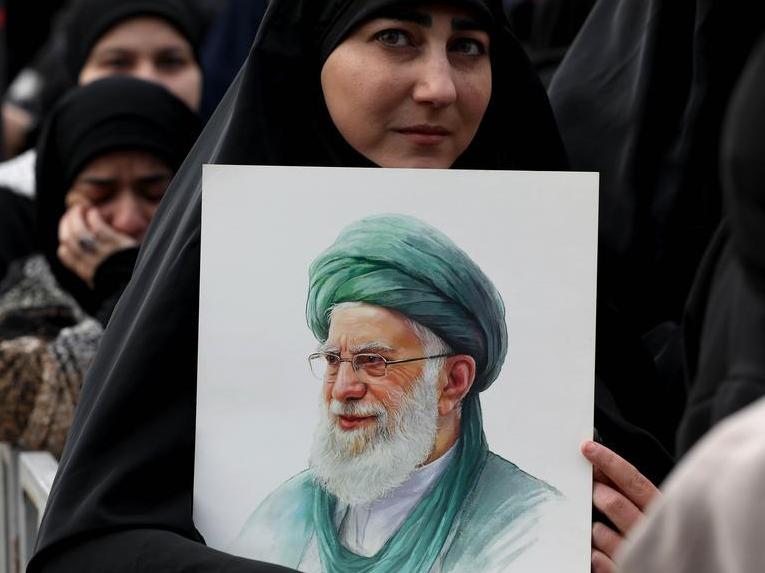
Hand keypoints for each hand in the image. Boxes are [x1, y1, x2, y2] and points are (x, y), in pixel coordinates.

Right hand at [58, 205, 136, 285]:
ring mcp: (102, 253)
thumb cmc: (127, 281)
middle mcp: (90, 263)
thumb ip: (94, 271)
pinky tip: (94, 211)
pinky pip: (98, 227)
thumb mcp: (104, 281)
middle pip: (68, 239)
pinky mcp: (116, 244)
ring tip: (79, 208)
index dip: (63, 241)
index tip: (68, 233)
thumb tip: (85, 262)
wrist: (143, 284)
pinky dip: (93, 217)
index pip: (64, 254)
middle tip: (71, 213)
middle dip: (66, 224)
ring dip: (76, 217)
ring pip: (79, 232)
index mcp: (85, 273)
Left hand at [581, 440, 660, 572]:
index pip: (633, 480)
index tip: (587, 448)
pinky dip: (595, 553)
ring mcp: (638, 556)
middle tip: (592, 492)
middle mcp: (652, 533)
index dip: (609, 461)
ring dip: (595, 528)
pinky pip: (597, 559)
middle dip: (598, 493)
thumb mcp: (658, 513)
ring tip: (602, 530)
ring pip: (600, 531)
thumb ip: (635, 495)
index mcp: (664, 512)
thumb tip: (603, 471)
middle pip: (614, 503)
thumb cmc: (664, 542)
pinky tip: (600, 552)